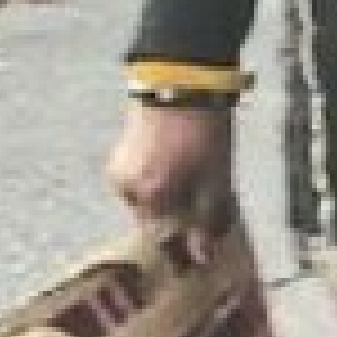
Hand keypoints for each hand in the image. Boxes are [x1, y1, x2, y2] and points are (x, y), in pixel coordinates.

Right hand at [107, 100, 236, 263]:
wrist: (182, 78)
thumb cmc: (203, 133)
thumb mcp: (215, 182)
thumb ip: (205, 223)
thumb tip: (200, 259)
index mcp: (148, 197)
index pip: (163, 241)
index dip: (185, 244)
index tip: (202, 243)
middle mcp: (126, 187)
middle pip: (153, 219)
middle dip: (176, 219)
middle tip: (202, 210)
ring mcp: (120, 167)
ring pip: (146, 199)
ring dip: (168, 198)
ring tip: (194, 185)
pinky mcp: (121, 149)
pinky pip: (141, 179)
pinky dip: (158, 180)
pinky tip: (179, 168)